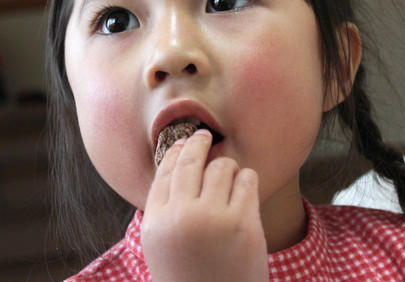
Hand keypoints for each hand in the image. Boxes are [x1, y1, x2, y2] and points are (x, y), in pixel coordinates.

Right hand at [141, 129, 268, 281]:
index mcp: (156, 223)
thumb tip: (178, 164)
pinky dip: (247, 178)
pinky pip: (247, 180)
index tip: (185, 142)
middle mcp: (181, 217)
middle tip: (205, 136)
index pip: (164, 172)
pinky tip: (245, 186)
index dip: (176, 152)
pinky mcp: (245, 225)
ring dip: (226, 166)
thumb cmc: (190, 278)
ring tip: (229, 175)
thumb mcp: (161, 247)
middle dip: (199, 143)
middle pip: (191, 162)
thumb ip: (165, 209)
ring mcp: (214, 219)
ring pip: (222, 166)